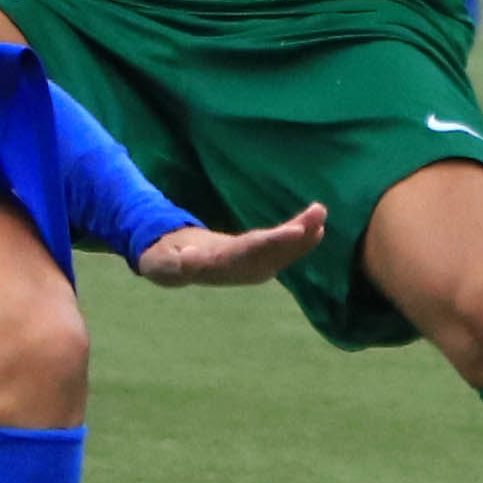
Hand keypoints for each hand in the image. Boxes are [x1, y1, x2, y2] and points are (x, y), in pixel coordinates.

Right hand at [135, 202, 326, 287]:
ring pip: (282, 252)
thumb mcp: (161, 261)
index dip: (273, 241)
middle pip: (272, 252)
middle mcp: (241, 269)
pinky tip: (318, 228)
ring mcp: (251, 268)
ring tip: (320, 213)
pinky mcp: (257, 262)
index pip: (250, 251)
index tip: (294, 232)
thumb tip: (188, 258)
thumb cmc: (166, 259)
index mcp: (219, 264)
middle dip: (296, 236)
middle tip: (318, 216)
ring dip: (303, 235)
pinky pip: (283, 252)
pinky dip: (301, 240)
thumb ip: (172, 262)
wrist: (174, 267)